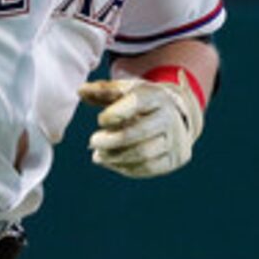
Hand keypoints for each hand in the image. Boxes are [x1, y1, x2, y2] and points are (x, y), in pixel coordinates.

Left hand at [77, 74, 203, 178]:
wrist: (178, 117)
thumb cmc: (143, 103)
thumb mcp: (126, 91)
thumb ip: (103, 91)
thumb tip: (80, 91)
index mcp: (157, 96)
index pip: (136, 103)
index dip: (114, 114)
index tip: (101, 120)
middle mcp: (169, 117)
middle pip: (139, 133)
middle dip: (111, 141)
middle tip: (92, 141)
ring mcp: (175, 139)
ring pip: (143, 154)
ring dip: (115, 157)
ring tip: (98, 155)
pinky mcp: (175, 158)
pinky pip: (148, 168)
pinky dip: (126, 167)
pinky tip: (112, 162)